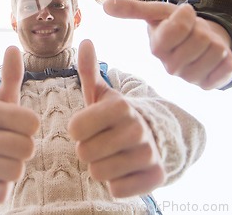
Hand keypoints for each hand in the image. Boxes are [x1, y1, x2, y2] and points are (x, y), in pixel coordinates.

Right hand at [0, 46, 39, 203]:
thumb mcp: (1, 100)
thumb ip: (11, 75)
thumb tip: (13, 46)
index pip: (33, 124)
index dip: (29, 129)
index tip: (15, 128)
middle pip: (27, 149)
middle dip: (22, 151)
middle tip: (6, 147)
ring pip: (15, 172)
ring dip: (12, 170)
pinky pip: (1, 193)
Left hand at [68, 40, 164, 196]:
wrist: (149, 136)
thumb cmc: (113, 116)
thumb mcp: (99, 92)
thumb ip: (88, 69)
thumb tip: (85, 40)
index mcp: (120, 105)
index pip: (76, 129)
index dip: (77, 130)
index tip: (88, 125)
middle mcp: (137, 128)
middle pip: (86, 154)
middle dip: (88, 150)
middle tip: (101, 142)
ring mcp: (149, 153)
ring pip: (100, 173)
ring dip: (100, 167)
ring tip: (112, 154)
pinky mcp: (156, 176)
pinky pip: (117, 190)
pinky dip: (116, 184)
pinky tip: (125, 169)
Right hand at [103, 0, 231, 89]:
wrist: (195, 41)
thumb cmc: (174, 25)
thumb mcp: (158, 11)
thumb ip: (133, 9)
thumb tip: (104, 5)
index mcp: (157, 48)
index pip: (180, 27)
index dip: (186, 16)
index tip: (185, 13)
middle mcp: (170, 66)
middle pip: (201, 39)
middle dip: (202, 29)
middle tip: (194, 31)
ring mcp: (190, 78)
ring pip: (217, 50)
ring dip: (216, 42)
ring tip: (203, 43)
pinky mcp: (209, 85)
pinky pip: (226, 67)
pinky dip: (226, 58)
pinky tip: (213, 58)